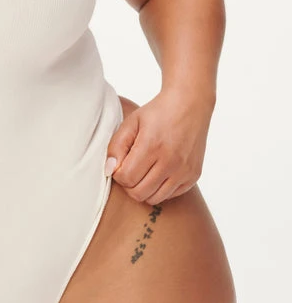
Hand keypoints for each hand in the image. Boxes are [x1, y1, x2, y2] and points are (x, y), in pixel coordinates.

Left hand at [105, 88, 213, 204]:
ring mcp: (184, 170)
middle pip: (138, 193)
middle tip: (130, 169)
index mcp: (152, 146)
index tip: (121, 163)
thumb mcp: (131, 122)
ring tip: (143, 172)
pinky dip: (160, 189)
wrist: (190, 104)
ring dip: (144, 189)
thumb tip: (110, 170)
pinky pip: (170, 195)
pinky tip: (158, 172)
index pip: (126, 178)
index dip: (118, 173)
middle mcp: (170, 161)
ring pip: (154, 198)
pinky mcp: (193, 175)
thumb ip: (116, 146)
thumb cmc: (157, 113)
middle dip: (129, 184)